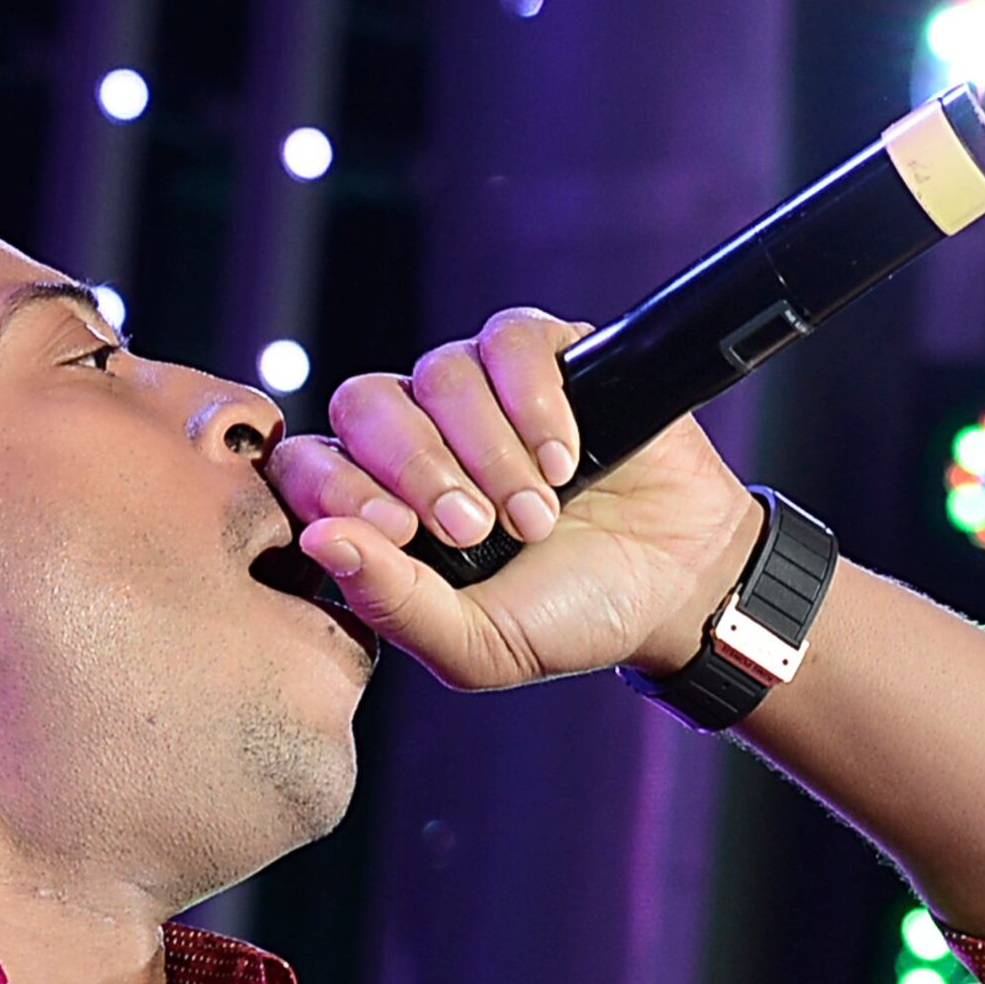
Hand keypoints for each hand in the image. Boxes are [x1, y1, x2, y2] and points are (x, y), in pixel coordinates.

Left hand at [272, 309, 765, 690]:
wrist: (675, 586)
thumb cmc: (569, 617)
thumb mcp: (479, 643)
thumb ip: (394, 604)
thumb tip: (317, 539)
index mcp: (383, 505)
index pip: (309, 464)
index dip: (336, 487)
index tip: (397, 532)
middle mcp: (420, 437)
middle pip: (364, 403)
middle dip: (416, 468)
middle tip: (475, 530)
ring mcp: (479, 392)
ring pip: (439, 372)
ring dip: (488, 451)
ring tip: (538, 514)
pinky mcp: (544, 355)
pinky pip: (507, 340)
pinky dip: (533, 401)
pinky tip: (564, 457)